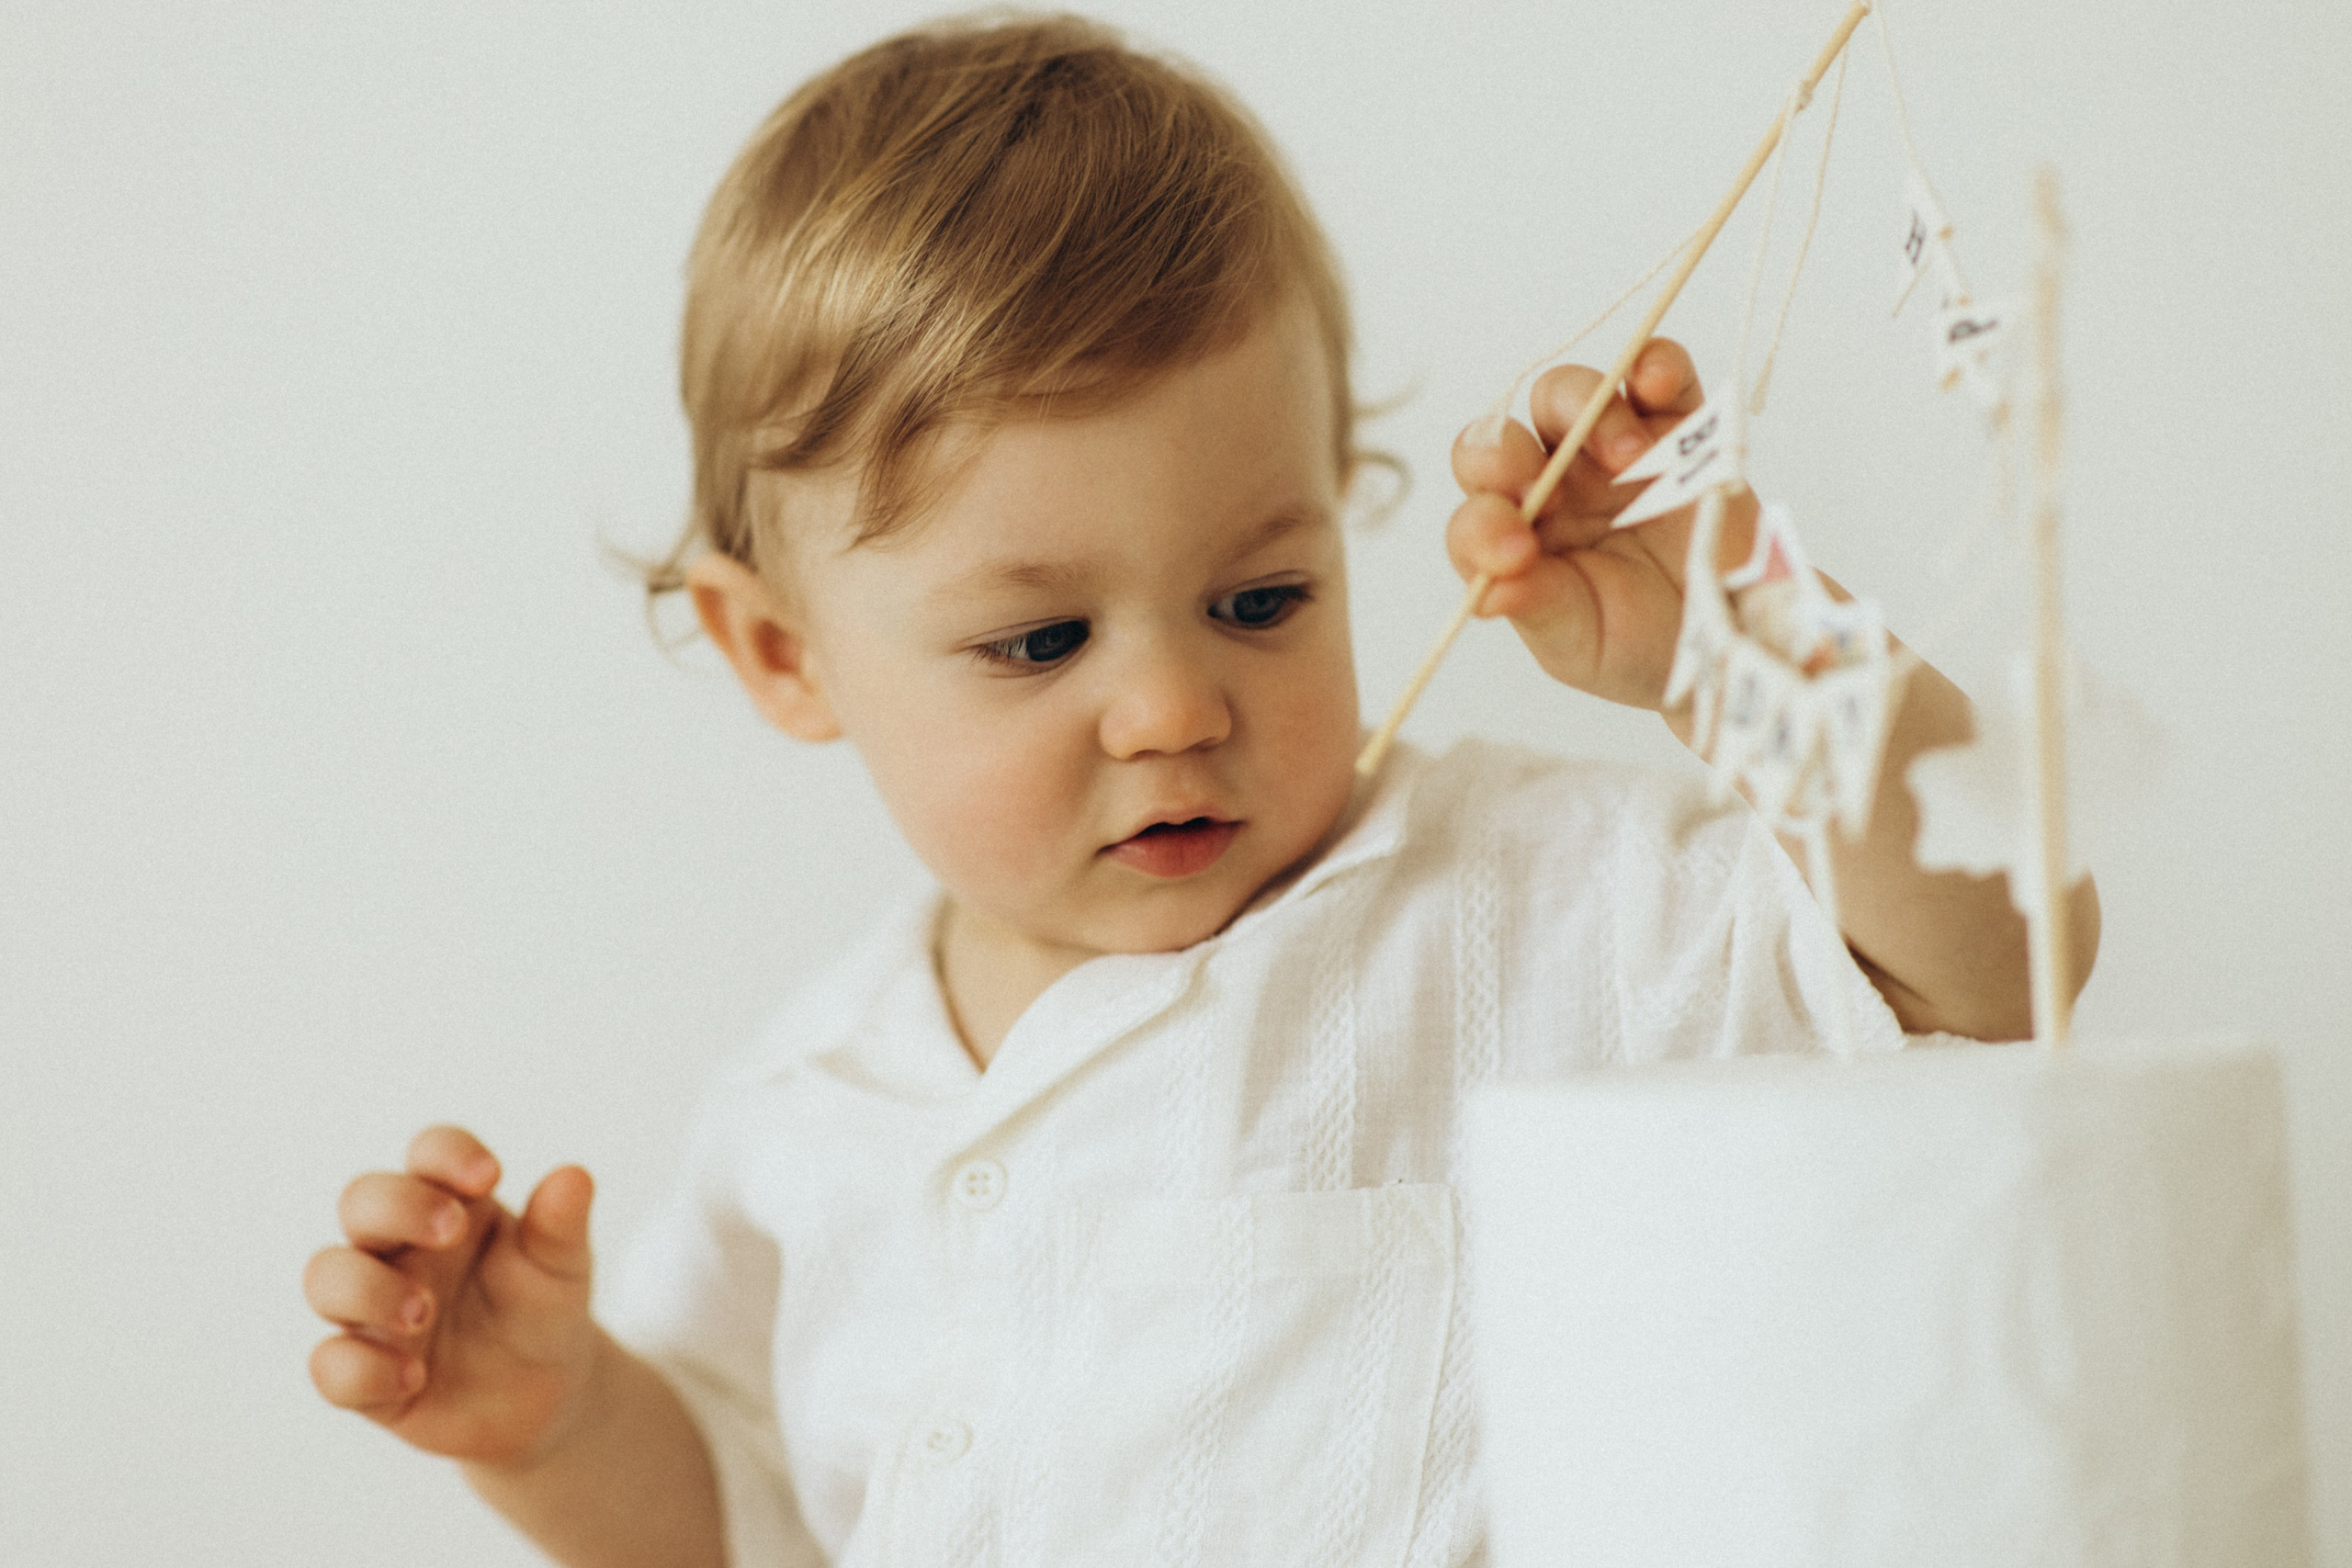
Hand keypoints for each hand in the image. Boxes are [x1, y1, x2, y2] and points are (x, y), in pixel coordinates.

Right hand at [304, 1126, 602, 1469]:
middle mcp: (398, 1248)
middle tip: (454, 1232)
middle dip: (399, 1207)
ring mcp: (372, 1310)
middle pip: (362, 1200)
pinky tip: (414, 1377)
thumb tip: (575, 1175)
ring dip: (368, 1286)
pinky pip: (329, 1365)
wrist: (545, 1395)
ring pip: (326, 1276)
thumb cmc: (542, 1311)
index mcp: (449, 1204)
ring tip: (424, 1310)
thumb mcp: (560, 1268)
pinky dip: (363, 1370)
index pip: (429, 1154)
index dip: (448, 1155)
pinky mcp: (363, 1375)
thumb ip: (560, 1225)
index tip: (490, 1177)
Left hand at [1446, 338, 1756, 709]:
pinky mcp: (1673, 425)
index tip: (1516, 555)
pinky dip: (1653, 362)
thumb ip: (1537, 607)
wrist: (1729, 633)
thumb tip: (1487, 593)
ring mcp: (1607, 450)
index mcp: (1517, 537)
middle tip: (1540, 489)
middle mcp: (1550, 486)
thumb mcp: (1579, 642)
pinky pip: (1655, 370)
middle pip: (1502, 438)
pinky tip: (1655, 384)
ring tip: (1627, 459)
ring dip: (1585, 411)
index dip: (1481, 524)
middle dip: (1506, 454)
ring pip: (1567, 393)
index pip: (1475, 511)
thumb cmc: (1640, 643)